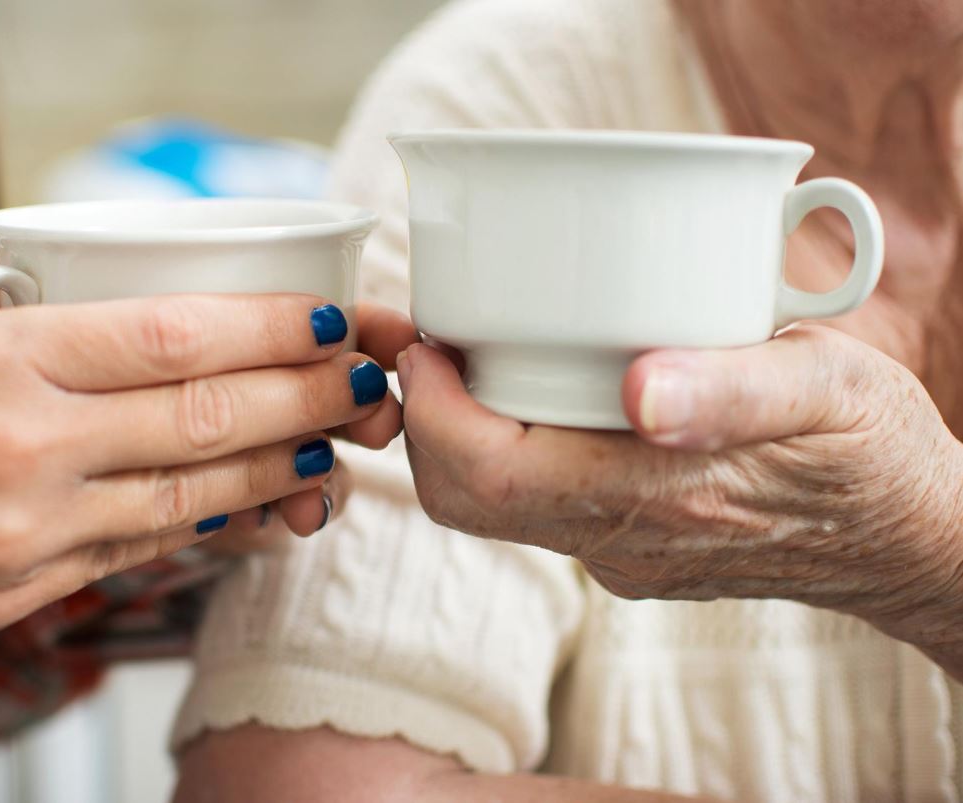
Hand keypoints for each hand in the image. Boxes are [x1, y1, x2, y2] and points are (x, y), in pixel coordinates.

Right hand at [0, 290, 411, 654]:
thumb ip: (56, 339)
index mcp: (2, 353)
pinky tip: (265, 511)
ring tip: (337, 450)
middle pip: (206, 415)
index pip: (172, 333)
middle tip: (365, 385)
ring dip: (282, 471)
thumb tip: (176, 336)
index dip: (268, 328)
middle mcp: (22, 439)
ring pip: (192, 493)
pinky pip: (146, 552)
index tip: (327, 320)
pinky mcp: (23, 589)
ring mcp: (28, 525)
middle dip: (307, 399)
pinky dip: (217, 528)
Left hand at [397, 326, 962, 677]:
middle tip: (436, 345)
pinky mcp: (631, 551)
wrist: (913, 542)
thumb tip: (639, 390)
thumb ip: (731, 390)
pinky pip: (539, 508)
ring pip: (496, 508)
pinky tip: (540, 394)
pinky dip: (511, 451)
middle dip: (428, 425)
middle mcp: (623, 541)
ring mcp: (622, 555)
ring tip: (473, 357)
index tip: (428, 345)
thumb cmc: (876, 452)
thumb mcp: (828, 388)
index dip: (434, 413)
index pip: (489, 478)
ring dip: (462, 437)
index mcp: (659, 496)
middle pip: (468, 501)